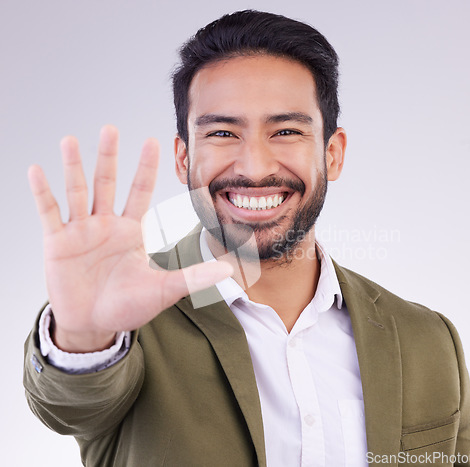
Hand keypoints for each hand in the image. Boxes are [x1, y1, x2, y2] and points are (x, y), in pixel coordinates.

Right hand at [28, 125, 232, 351]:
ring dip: (73, 166)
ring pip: (77, 191)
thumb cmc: (128, 306)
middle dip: (109, 156)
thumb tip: (228, 271)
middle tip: (111, 128)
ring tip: (70, 140)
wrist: (94, 325)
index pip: (140, 191)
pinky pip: (49, 212)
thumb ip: (193, 277)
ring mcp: (80, 231)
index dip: (146, 167)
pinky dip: (42, 192)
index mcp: (130, 230)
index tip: (153, 140)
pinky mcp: (57, 242)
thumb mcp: (164, 289)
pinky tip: (37, 170)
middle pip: (107, 182)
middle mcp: (105, 224)